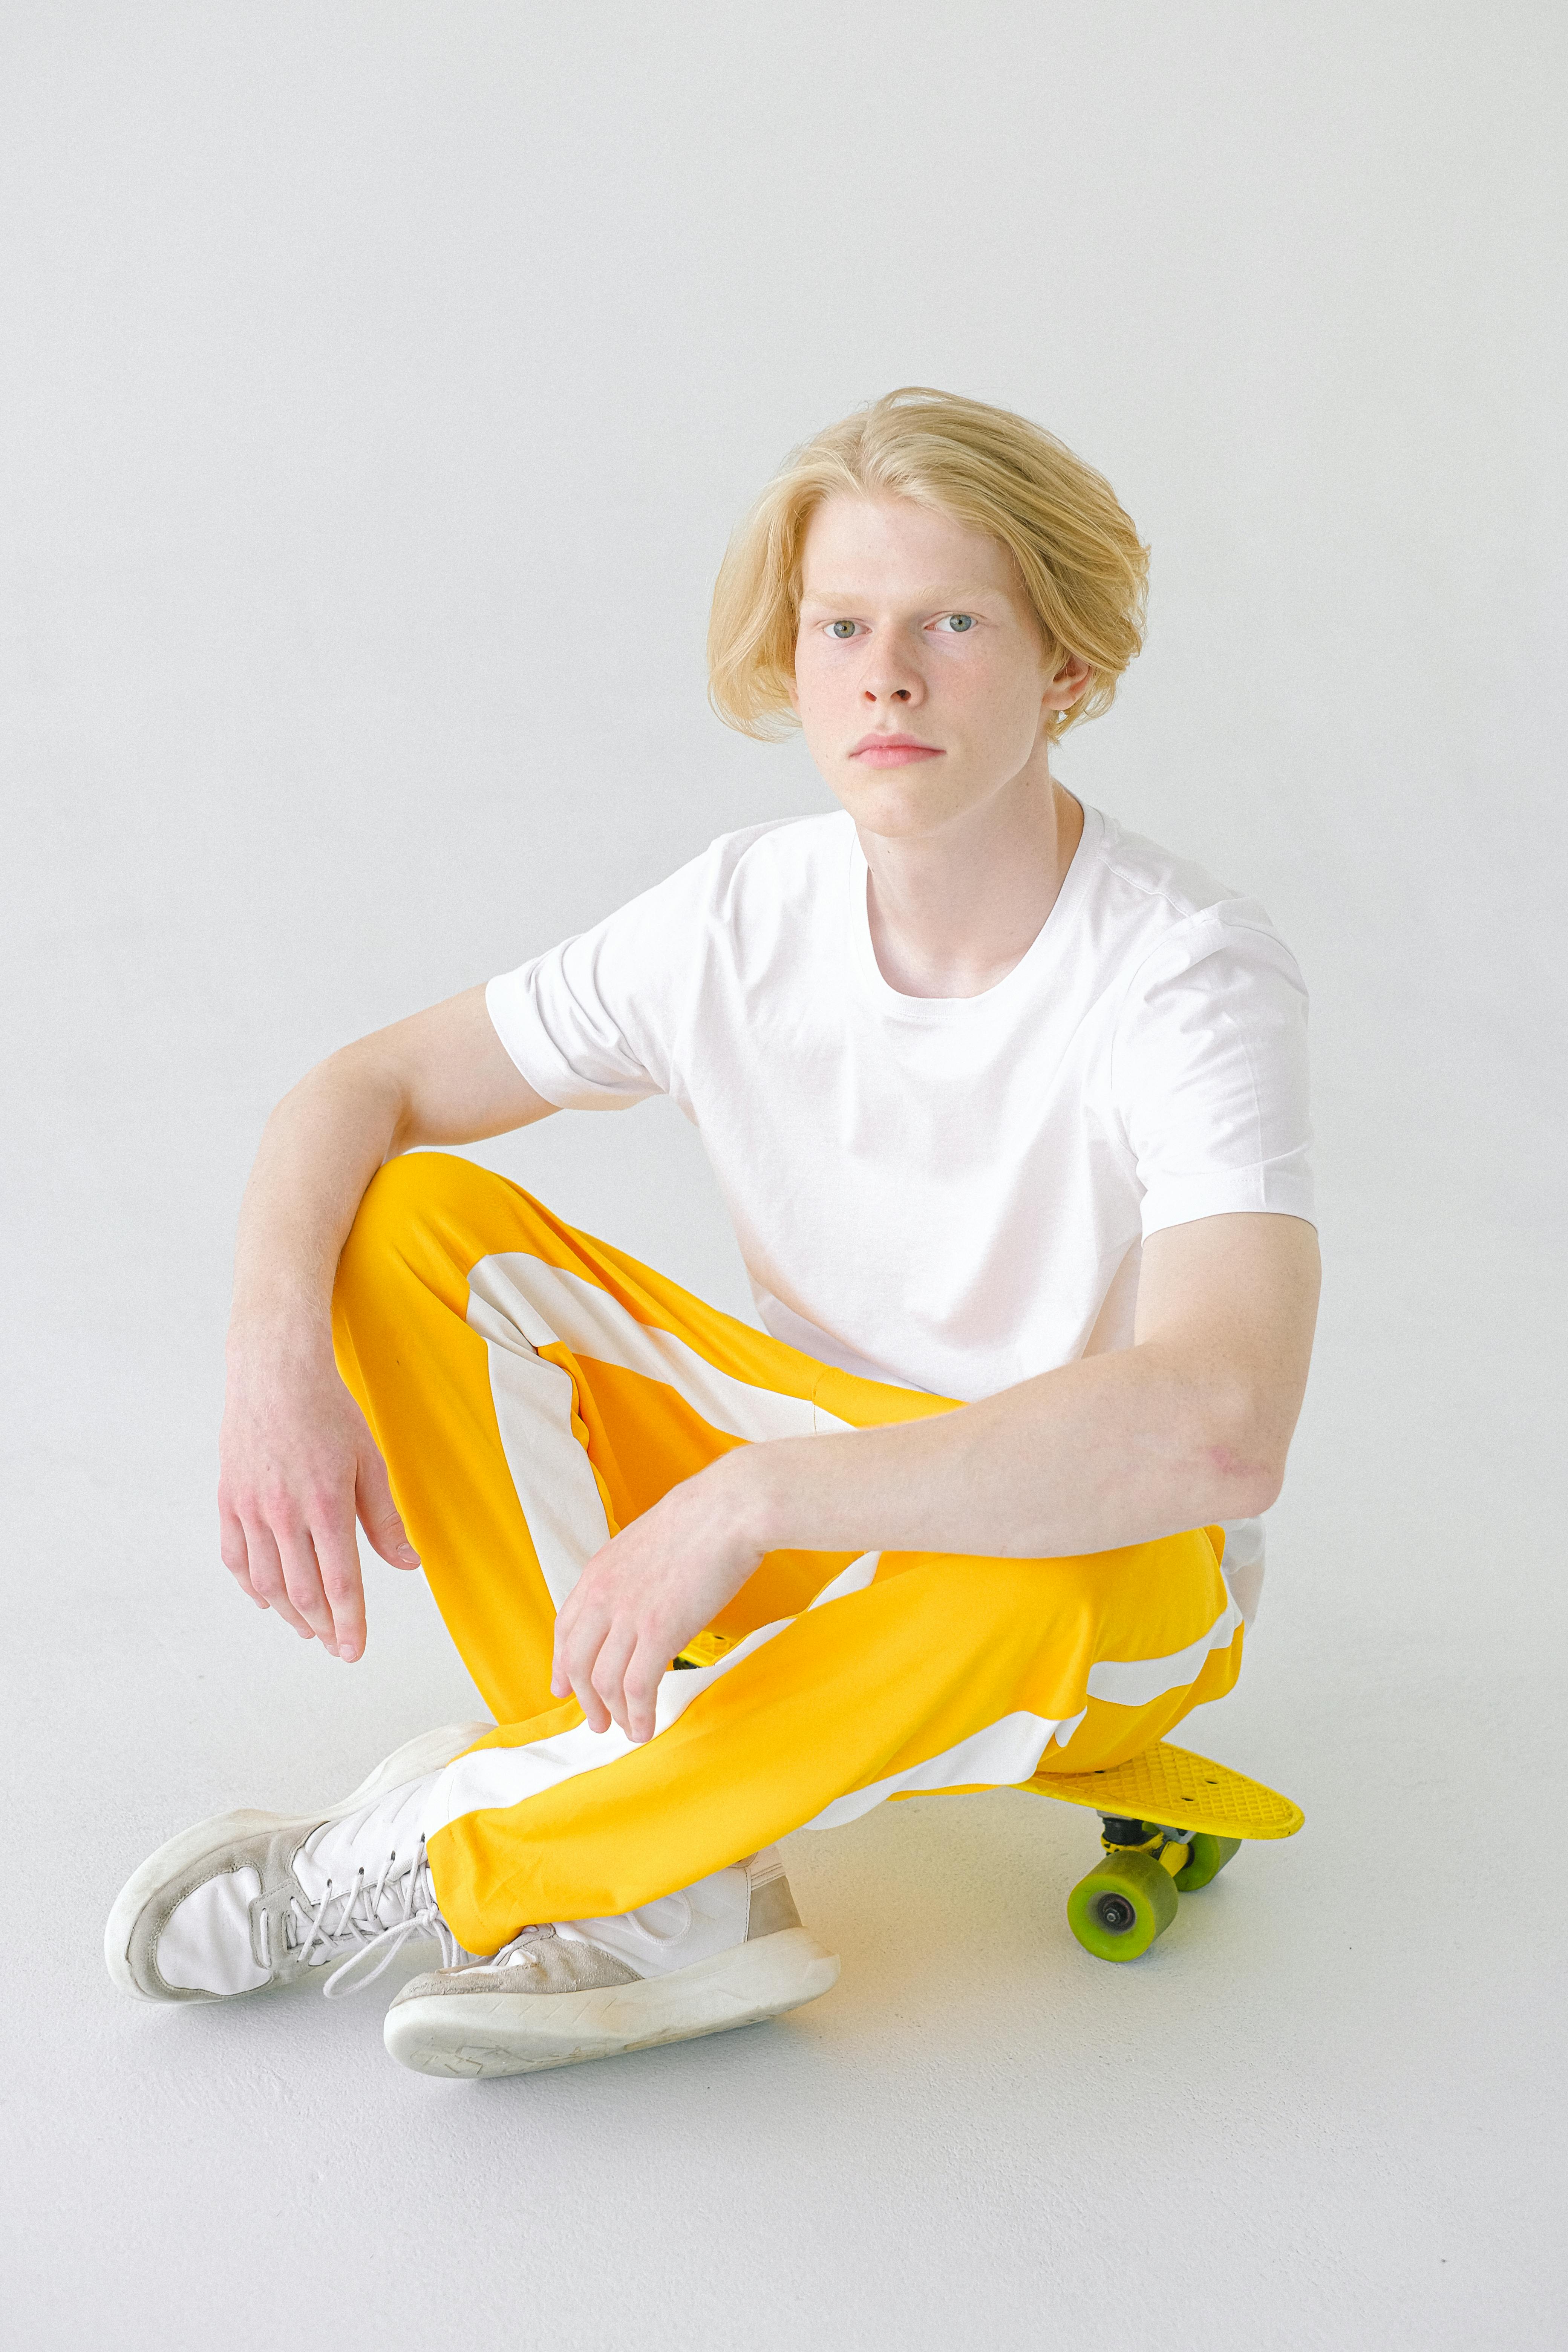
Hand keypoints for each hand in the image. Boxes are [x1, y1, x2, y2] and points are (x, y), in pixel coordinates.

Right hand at [217, 1323, 418, 1660]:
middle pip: (302, 1592)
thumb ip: (385, 1518)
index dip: (349, 1623)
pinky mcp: (229, 1500)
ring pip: (266, 1582)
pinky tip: (266, 1599)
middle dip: (323, 1628)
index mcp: (326, 1506)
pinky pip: (235, 1558)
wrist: (275, 1374)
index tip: (355, 1650)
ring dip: (289, 1614)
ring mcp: (251, 1509)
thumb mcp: (370, 1462)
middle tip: (337, 1646)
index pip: (339, 1584)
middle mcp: (284, 1515)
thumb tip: (408, 1564)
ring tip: (309, 1629)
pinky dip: (251, 1586)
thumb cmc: (329, 1412)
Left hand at [551, 1451, 768, 1743]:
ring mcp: (629, 1616)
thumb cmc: (702, 1520)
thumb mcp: (646, 1542)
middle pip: (577, 1662)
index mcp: (599, 1572)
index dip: (562, 1663)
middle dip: (585, 1699)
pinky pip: (637, 1688)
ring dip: (613, 1713)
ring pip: (605, 1681)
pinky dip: (638, 1715)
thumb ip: (632, 1574)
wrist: (729, 1509)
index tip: (564, 1686)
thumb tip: (641, 1596)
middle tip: (596, 1721)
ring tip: (626, 1730)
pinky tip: (645, 1727)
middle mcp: (604, 1596)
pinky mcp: (660, 1632)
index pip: (566, 1628)